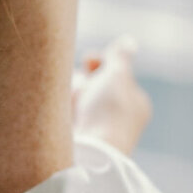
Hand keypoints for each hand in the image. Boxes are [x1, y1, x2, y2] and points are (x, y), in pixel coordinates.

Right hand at [72, 34, 151, 154]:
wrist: (89, 151)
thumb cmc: (109, 112)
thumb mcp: (118, 75)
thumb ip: (120, 56)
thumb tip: (128, 41)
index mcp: (133, 104)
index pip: (115, 76)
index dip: (101, 64)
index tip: (89, 61)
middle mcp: (115, 117)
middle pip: (93, 86)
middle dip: (83, 80)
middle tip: (81, 84)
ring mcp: (94, 129)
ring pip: (76, 99)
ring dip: (72, 93)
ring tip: (71, 101)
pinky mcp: (75, 138)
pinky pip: (64, 114)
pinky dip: (61, 108)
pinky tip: (60, 111)